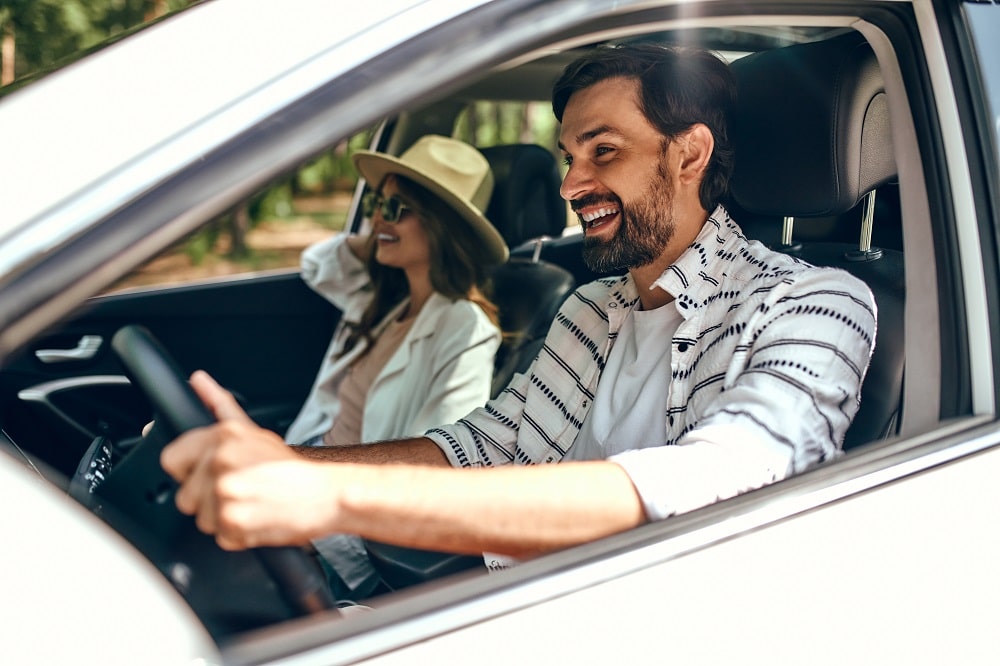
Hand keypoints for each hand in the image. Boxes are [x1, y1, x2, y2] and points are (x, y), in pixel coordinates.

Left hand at [160, 371, 337, 549]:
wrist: (327, 494)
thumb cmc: (292, 468)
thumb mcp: (253, 430)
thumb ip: (219, 405)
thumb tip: (198, 380)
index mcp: (223, 435)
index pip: (170, 460)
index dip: (189, 472)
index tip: (210, 475)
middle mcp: (221, 460)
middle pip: (185, 496)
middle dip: (209, 501)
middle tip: (242, 492)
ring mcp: (225, 491)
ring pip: (201, 520)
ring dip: (225, 520)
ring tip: (253, 506)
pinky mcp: (232, 521)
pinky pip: (220, 537)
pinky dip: (239, 536)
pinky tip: (258, 519)